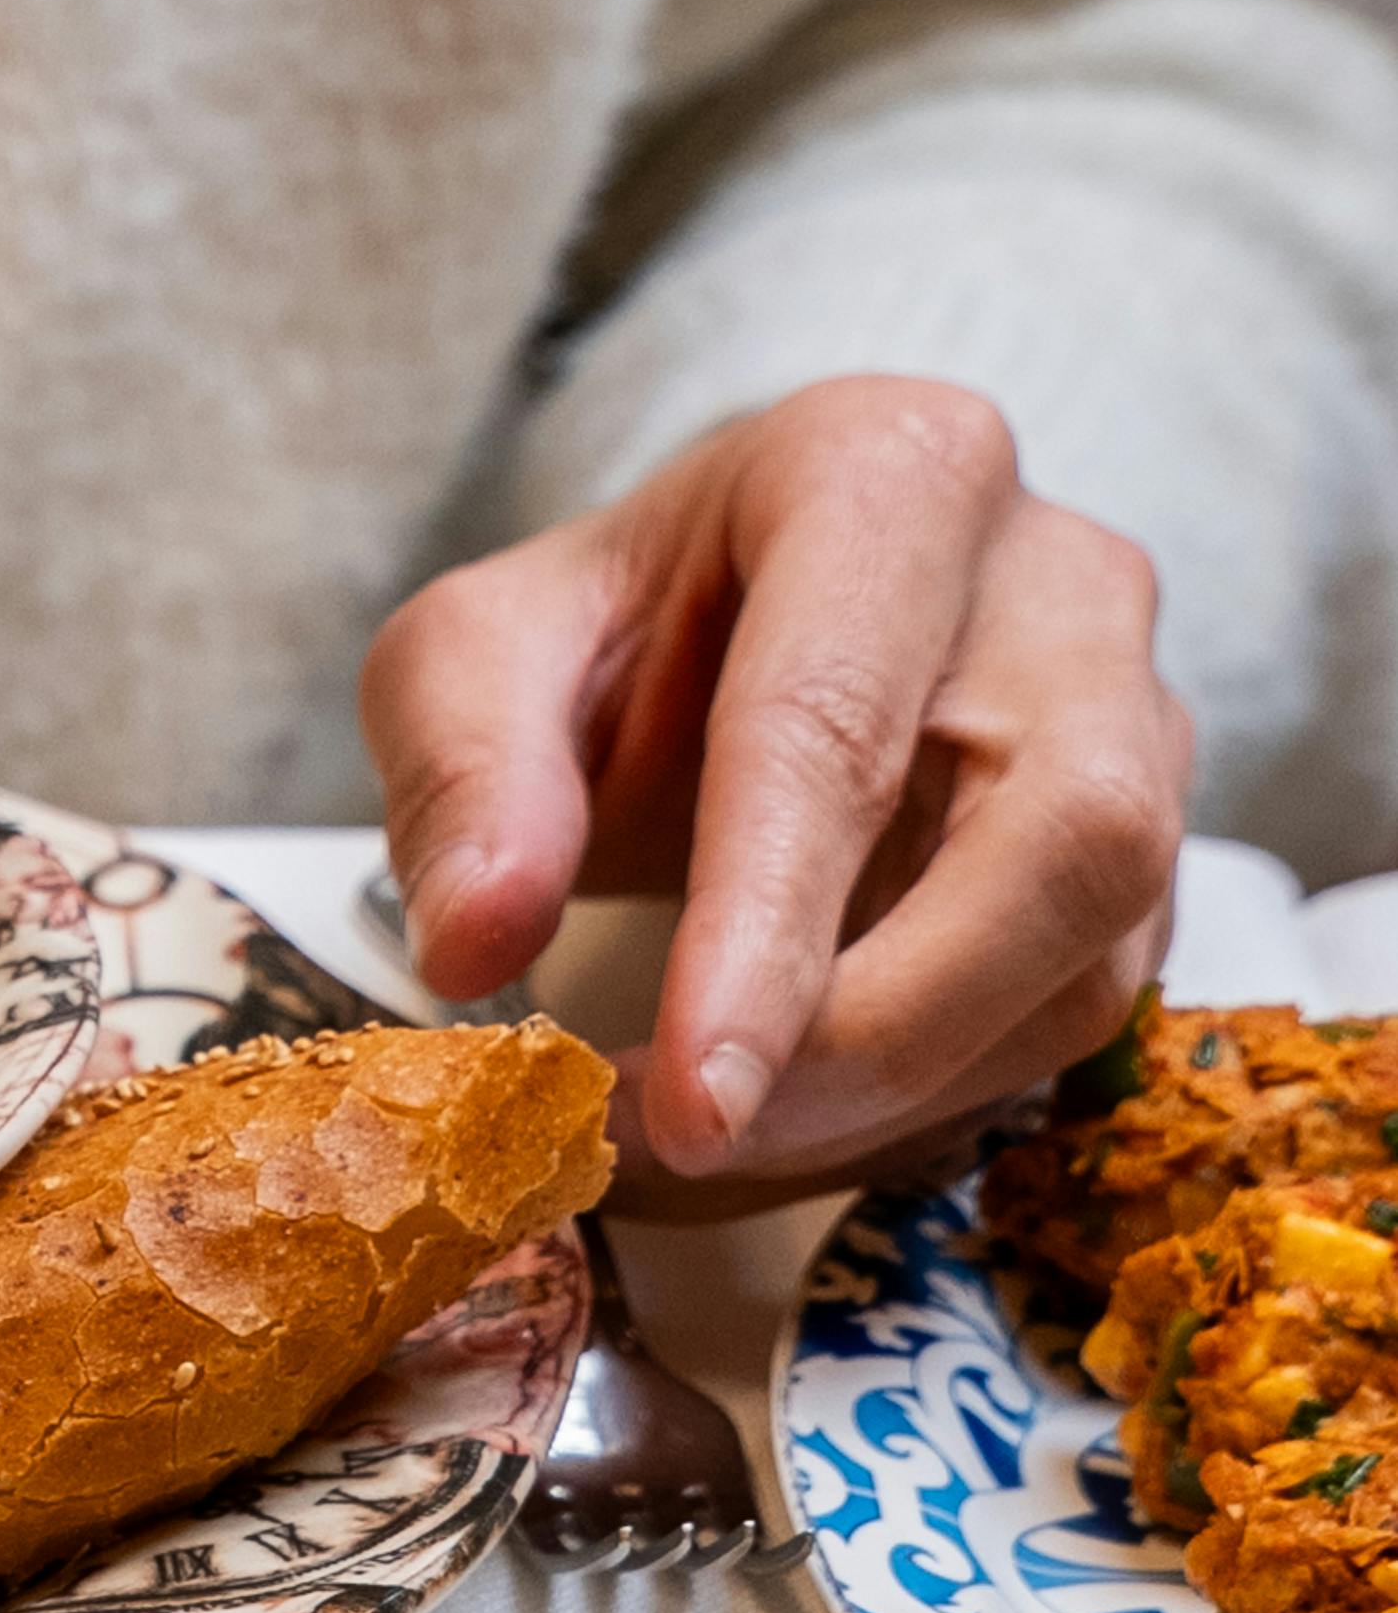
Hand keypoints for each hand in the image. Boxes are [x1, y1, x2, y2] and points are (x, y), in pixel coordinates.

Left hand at [361, 379, 1189, 1197]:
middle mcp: (1061, 580)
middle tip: (697, 1138)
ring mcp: (1139, 716)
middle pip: (1052, 841)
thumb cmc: (623, 633)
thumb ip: (463, 777)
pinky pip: (1077, 1015)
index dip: (766, 938)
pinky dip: (924, 1105)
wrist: (737, 631)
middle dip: (871, 1036)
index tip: (692, 1100)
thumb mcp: (478, 657)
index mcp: (889, 475)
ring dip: (895, 1093)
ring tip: (710, 1137)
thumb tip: (478, 946)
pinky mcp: (1148, 851)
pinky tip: (791, 1118)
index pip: (837, 726)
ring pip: (1090, 954)